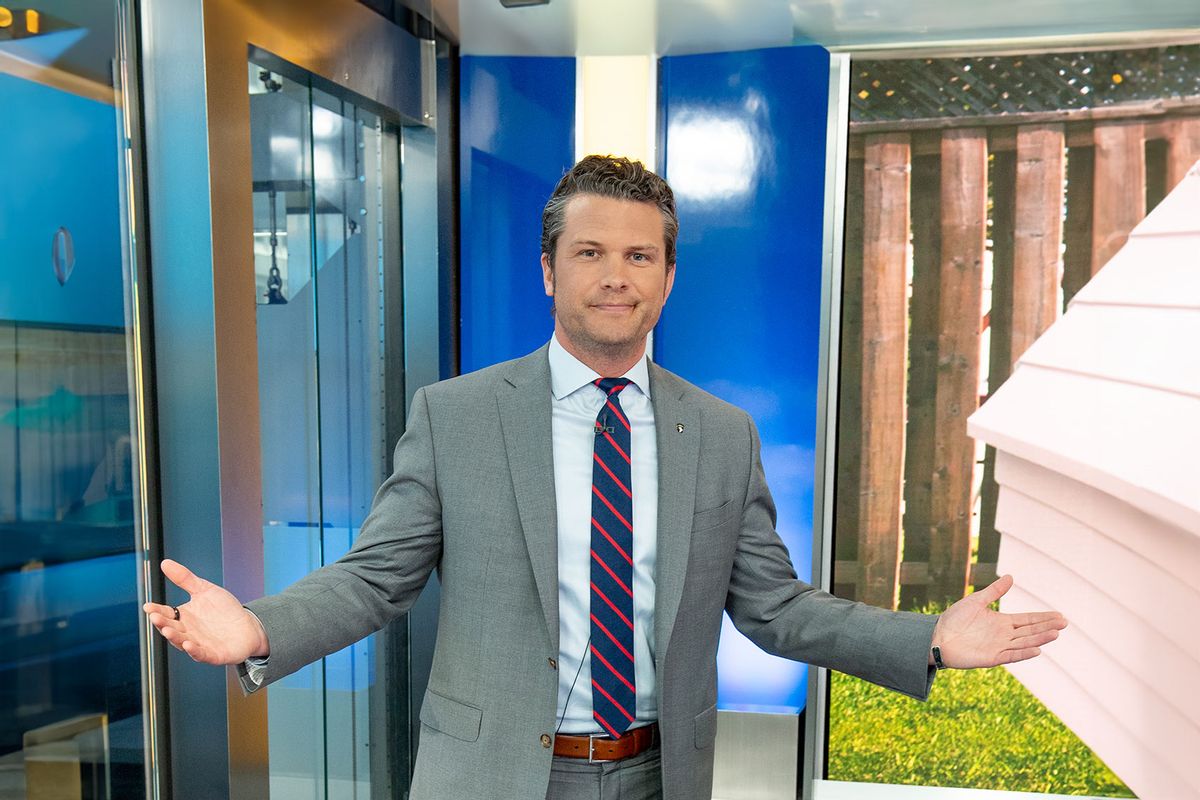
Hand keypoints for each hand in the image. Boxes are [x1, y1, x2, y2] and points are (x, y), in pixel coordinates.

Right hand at [142, 559, 269, 664]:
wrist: (249, 626)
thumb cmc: (225, 610)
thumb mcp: (204, 590)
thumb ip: (185, 579)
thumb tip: (165, 562)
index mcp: (184, 617)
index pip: (166, 614)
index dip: (156, 610)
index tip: (148, 606)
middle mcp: (188, 632)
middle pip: (172, 628)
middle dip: (162, 624)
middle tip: (155, 617)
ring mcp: (200, 644)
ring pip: (183, 642)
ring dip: (175, 638)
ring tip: (168, 630)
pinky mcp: (214, 654)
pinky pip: (201, 654)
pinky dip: (194, 650)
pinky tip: (189, 644)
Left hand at [931, 574, 1066, 668]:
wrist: (937, 636)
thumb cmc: (954, 620)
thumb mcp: (976, 601)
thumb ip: (994, 592)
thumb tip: (1011, 577)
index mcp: (1002, 622)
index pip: (1028, 619)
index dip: (1043, 618)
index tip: (1059, 615)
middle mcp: (1004, 635)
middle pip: (1030, 630)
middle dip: (1047, 627)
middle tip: (1064, 623)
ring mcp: (999, 647)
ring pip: (1024, 643)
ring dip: (1040, 639)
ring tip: (1056, 634)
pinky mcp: (991, 658)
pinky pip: (1011, 655)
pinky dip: (1023, 653)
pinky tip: (1037, 649)